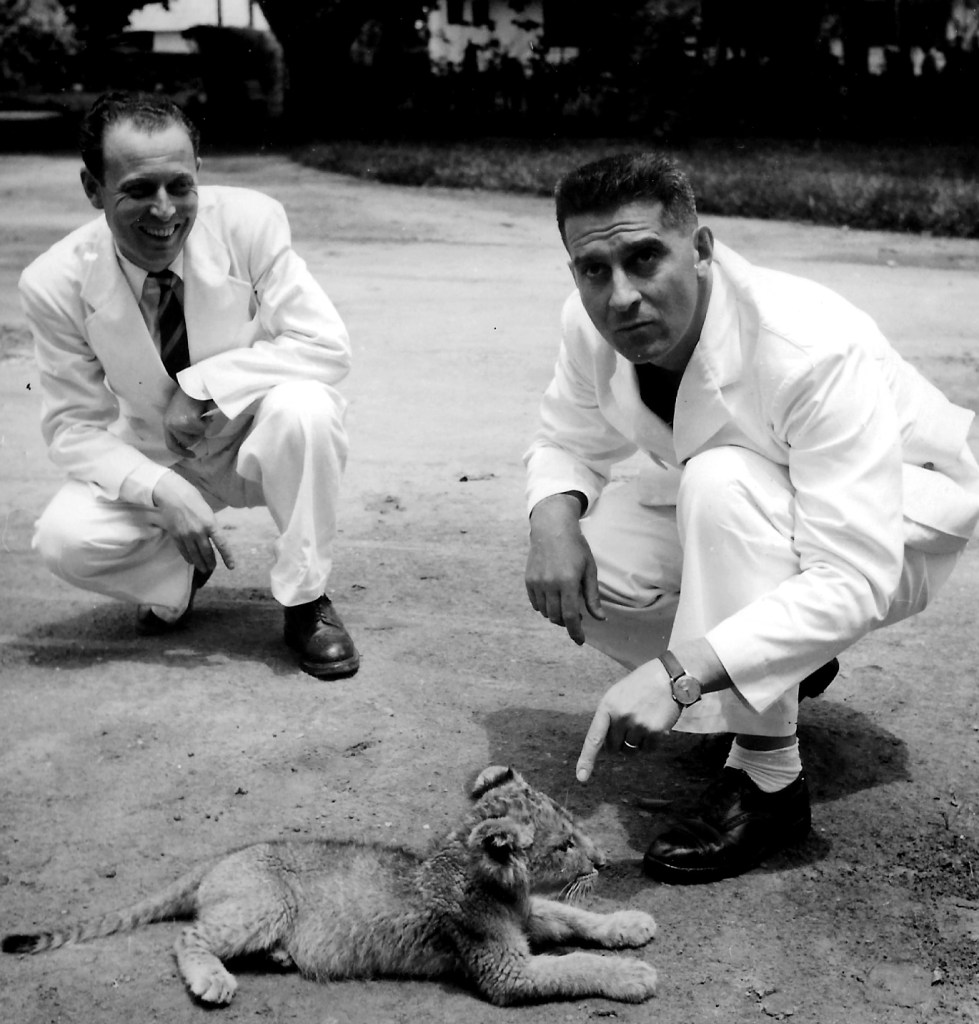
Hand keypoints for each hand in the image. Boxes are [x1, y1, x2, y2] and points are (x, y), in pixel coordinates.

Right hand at [152, 471, 235, 574]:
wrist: (172, 495)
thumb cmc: (193, 499)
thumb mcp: (208, 511)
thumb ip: (211, 525)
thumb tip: (214, 538)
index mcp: (210, 523)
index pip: (222, 544)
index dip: (227, 557)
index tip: (231, 566)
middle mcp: (199, 531)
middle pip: (207, 553)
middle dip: (211, 562)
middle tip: (212, 568)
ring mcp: (186, 535)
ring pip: (195, 555)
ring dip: (200, 564)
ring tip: (204, 569)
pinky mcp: (176, 536)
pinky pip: (184, 551)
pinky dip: (188, 557)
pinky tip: (191, 561)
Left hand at [163, 388, 214, 457]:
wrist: (193, 385)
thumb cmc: (188, 399)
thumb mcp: (180, 415)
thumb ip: (181, 429)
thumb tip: (190, 444)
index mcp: (166, 424)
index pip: (171, 445)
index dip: (182, 452)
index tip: (192, 455)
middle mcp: (170, 425)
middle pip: (188, 442)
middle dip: (197, 435)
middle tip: (200, 423)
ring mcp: (179, 423)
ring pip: (197, 436)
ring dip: (202, 427)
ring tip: (201, 415)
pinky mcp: (189, 420)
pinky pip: (202, 428)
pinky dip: (207, 422)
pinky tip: (204, 413)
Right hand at [525, 494, 604, 644]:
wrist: (551, 528)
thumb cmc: (576, 548)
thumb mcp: (589, 570)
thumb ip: (592, 596)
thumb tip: (600, 618)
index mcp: (568, 582)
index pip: (571, 616)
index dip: (575, 632)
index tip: (580, 641)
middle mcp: (550, 584)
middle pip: (557, 617)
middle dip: (567, 622)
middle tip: (578, 617)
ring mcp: (537, 582)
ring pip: (545, 612)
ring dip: (556, 614)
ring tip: (565, 604)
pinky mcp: (529, 580)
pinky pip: (536, 603)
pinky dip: (545, 607)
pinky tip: (553, 598)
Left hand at [575, 661, 680, 781]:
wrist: (669, 677)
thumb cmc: (640, 686)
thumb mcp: (617, 695)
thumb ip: (609, 717)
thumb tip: (607, 748)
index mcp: (607, 706)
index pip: (594, 738)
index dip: (587, 759)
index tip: (581, 777)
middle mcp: (621, 717)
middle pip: (614, 747)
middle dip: (619, 742)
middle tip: (630, 725)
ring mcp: (638, 725)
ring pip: (630, 751)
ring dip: (635, 743)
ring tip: (642, 722)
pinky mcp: (655, 732)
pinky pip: (647, 750)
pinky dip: (650, 743)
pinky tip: (654, 725)